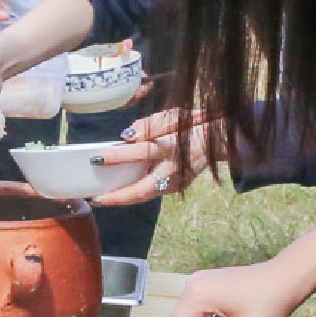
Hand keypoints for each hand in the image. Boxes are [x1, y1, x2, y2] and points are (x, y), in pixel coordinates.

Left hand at [94, 106, 219, 208]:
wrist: (219, 141)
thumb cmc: (192, 125)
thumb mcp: (173, 116)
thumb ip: (150, 124)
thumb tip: (128, 136)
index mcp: (173, 148)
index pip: (141, 153)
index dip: (118, 156)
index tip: (97, 158)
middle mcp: (174, 170)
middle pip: (141, 190)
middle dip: (117, 197)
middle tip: (97, 199)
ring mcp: (177, 183)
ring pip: (145, 195)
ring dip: (123, 198)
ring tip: (103, 198)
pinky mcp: (177, 187)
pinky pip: (151, 191)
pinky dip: (135, 192)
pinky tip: (120, 191)